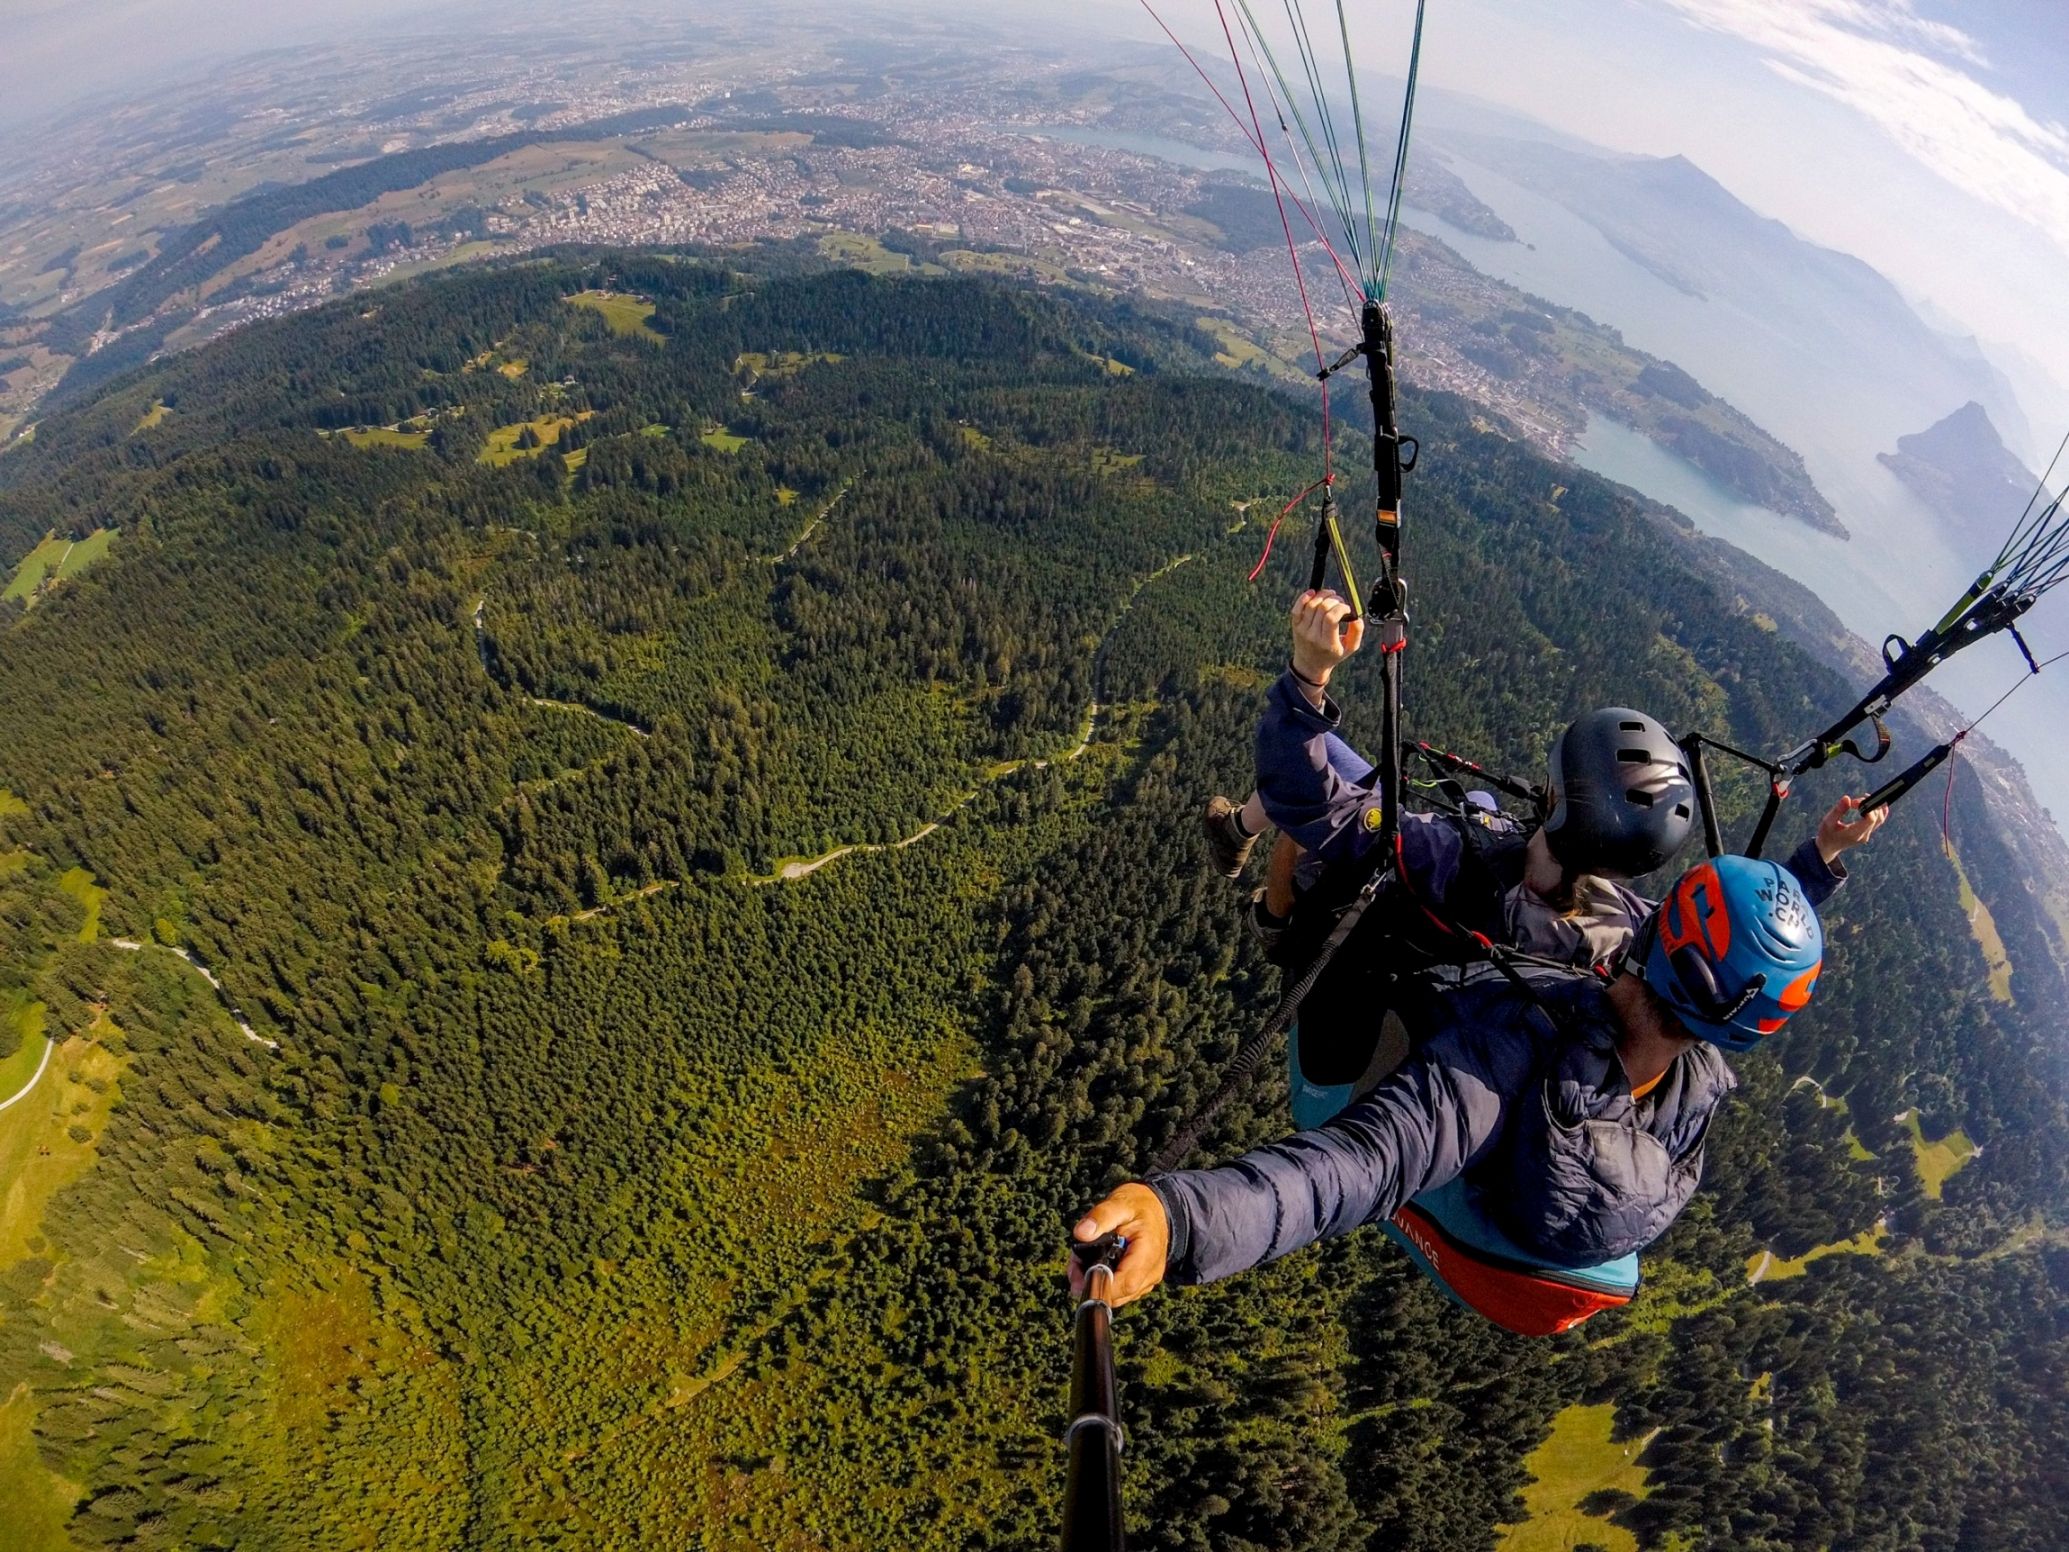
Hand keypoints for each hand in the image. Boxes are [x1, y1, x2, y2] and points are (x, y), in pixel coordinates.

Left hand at [1071, 1183, 1169, 1307]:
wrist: (1156, 1207)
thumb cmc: (1139, 1205)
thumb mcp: (1118, 1203)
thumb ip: (1101, 1216)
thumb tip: (1081, 1233)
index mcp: (1148, 1252)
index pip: (1126, 1283)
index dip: (1101, 1286)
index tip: (1078, 1278)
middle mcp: (1151, 1271)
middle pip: (1119, 1294)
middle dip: (1092, 1284)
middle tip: (1074, 1266)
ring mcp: (1148, 1279)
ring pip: (1118, 1295)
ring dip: (1097, 1284)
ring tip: (1081, 1262)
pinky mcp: (1142, 1281)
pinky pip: (1121, 1290)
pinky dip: (1105, 1282)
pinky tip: (1093, 1265)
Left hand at [1290, 589, 1363, 693]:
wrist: (1310, 664)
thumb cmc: (1332, 655)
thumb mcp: (1350, 648)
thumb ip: (1357, 632)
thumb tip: (1356, 617)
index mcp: (1328, 643)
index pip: (1331, 618)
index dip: (1341, 608)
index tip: (1347, 609)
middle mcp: (1313, 636)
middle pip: (1322, 608)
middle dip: (1334, 600)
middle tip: (1340, 601)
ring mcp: (1302, 630)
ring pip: (1311, 605)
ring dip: (1323, 595)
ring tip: (1331, 595)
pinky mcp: (1295, 625)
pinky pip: (1297, 608)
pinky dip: (1304, 597)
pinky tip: (1313, 592)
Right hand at [1817, 794, 1887, 864]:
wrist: (1828, 846)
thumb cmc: (1827, 833)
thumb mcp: (1828, 821)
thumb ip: (1838, 810)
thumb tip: (1847, 798)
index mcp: (1854, 834)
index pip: (1870, 819)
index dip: (1865, 806)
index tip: (1853, 802)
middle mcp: (1863, 836)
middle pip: (1876, 817)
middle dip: (1868, 804)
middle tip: (1855, 801)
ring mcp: (1867, 835)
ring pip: (1880, 819)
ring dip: (1874, 807)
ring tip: (1862, 800)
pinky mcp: (1868, 833)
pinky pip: (1878, 821)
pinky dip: (1880, 812)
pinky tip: (1877, 804)